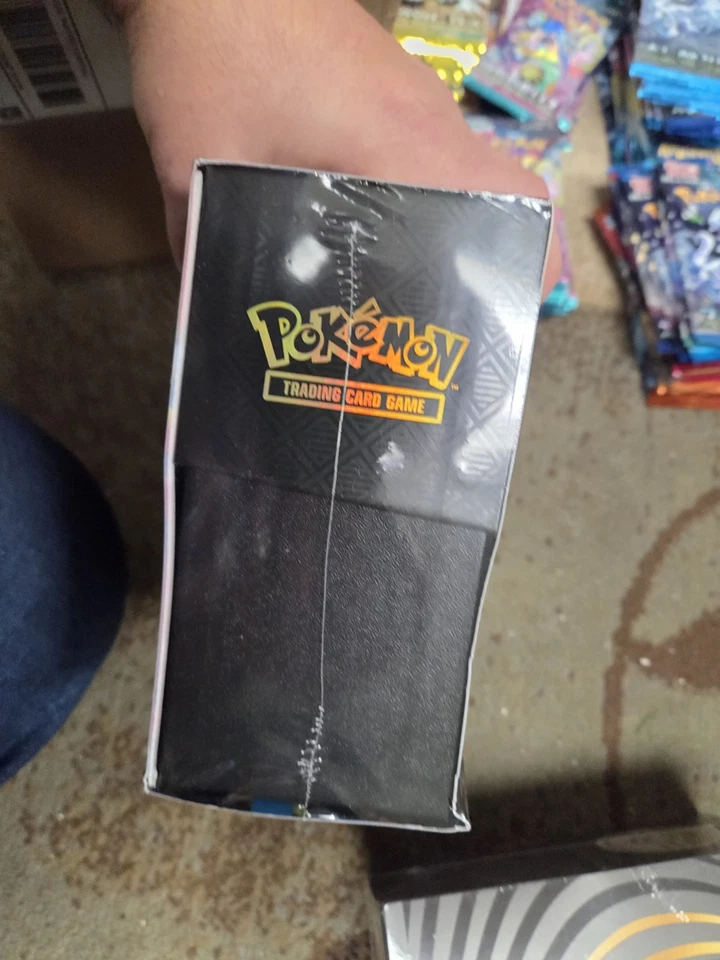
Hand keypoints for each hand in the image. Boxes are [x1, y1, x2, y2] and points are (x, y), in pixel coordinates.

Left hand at [119, 0, 559, 293]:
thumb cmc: (214, 52)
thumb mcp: (195, 164)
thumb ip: (206, 252)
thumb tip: (212, 321)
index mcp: (403, 146)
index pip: (515, 204)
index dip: (526, 270)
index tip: (493, 325)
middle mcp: (430, 123)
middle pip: (502, 202)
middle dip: (486, 269)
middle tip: (440, 325)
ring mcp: (415, 102)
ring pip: (464, 182)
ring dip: (448, 238)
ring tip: (400, 298)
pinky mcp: (390, 93)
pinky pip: (427, 159)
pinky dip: (417, 203)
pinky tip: (362, 235)